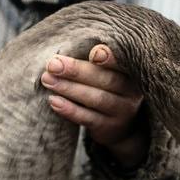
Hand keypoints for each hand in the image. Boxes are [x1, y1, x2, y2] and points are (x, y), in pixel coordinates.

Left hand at [41, 44, 149, 167]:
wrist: (118, 126)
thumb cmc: (105, 88)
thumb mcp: (105, 73)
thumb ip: (92, 61)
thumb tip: (62, 51)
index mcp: (132, 71)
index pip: (123, 62)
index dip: (111, 58)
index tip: (94, 53)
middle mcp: (131, 92)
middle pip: (106, 80)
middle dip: (77, 71)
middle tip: (53, 64)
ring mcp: (122, 112)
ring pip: (96, 99)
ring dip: (69, 89)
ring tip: (47, 80)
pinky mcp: (109, 128)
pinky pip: (88, 118)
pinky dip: (70, 110)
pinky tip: (53, 101)